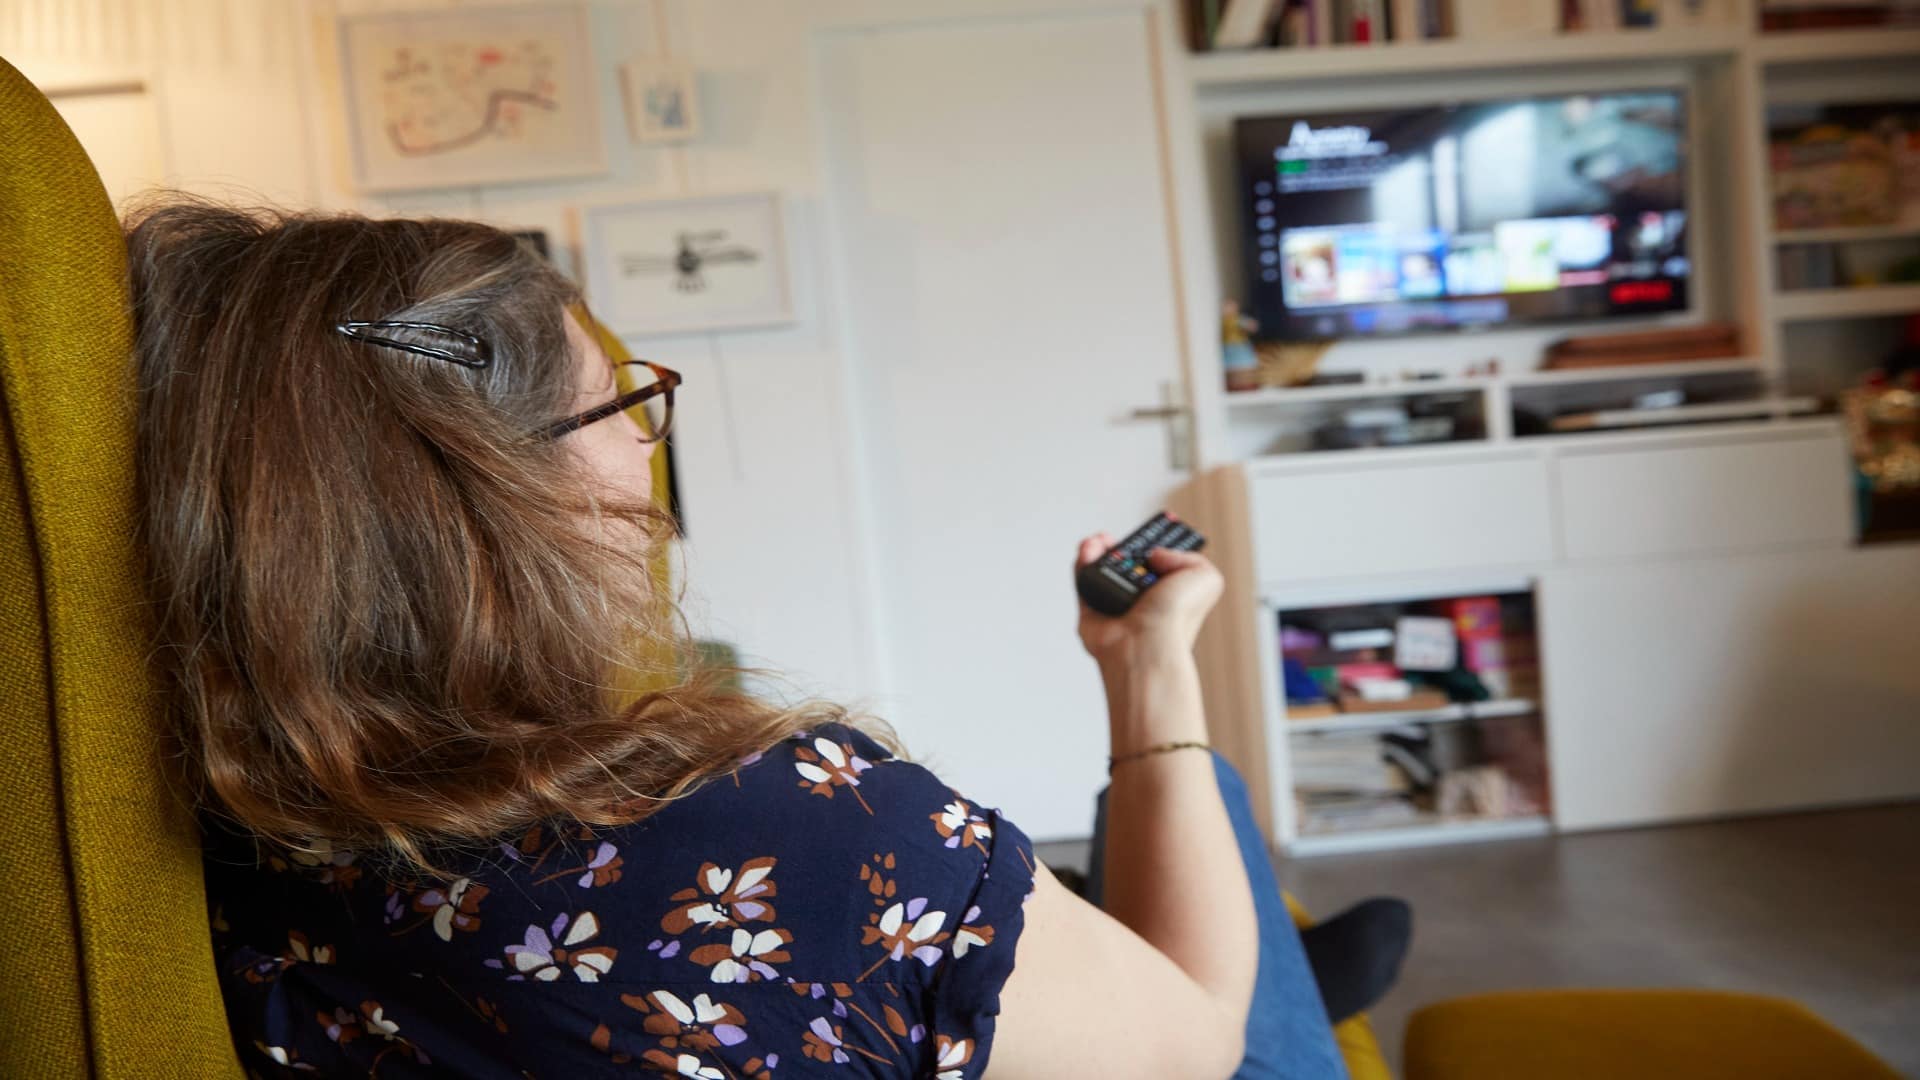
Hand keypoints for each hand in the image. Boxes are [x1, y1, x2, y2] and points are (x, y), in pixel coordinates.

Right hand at [1075, 533, 1223, 666]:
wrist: (1145, 642)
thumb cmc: (1176, 617)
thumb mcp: (1206, 577)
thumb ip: (1188, 556)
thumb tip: (1155, 555)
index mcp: (1169, 595)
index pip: (1160, 567)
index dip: (1154, 548)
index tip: (1150, 536)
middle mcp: (1142, 601)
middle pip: (1127, 564)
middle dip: (1122, 547)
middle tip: (1124, 540)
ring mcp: (1115, 605)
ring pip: (1102, 569)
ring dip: (1099, 549)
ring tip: (1101, 541)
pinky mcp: (1090, 611)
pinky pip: (1083, 580)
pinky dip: (1082, 562)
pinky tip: (1089, 549)